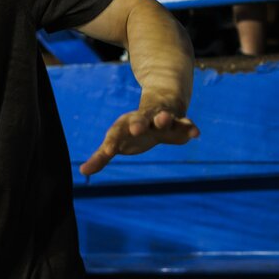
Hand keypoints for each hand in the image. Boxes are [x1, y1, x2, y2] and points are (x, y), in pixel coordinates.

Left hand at [80, 88, 198, 176]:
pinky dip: (189, 126)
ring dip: (164, 118)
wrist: (159, 106)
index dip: (113, 142)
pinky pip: (184, 123)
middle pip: (139, 120)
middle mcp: (143, 119)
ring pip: (163, 117)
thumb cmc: (132, 130)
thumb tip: (82, 171)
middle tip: (135, 128)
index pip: (116, 133)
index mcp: (125, 125)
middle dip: (138, 123)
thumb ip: (101, 156)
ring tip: (165, 120)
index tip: (109, 150)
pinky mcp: (178, 123)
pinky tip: (195, 133)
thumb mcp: (117, 140)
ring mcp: (161, 119)